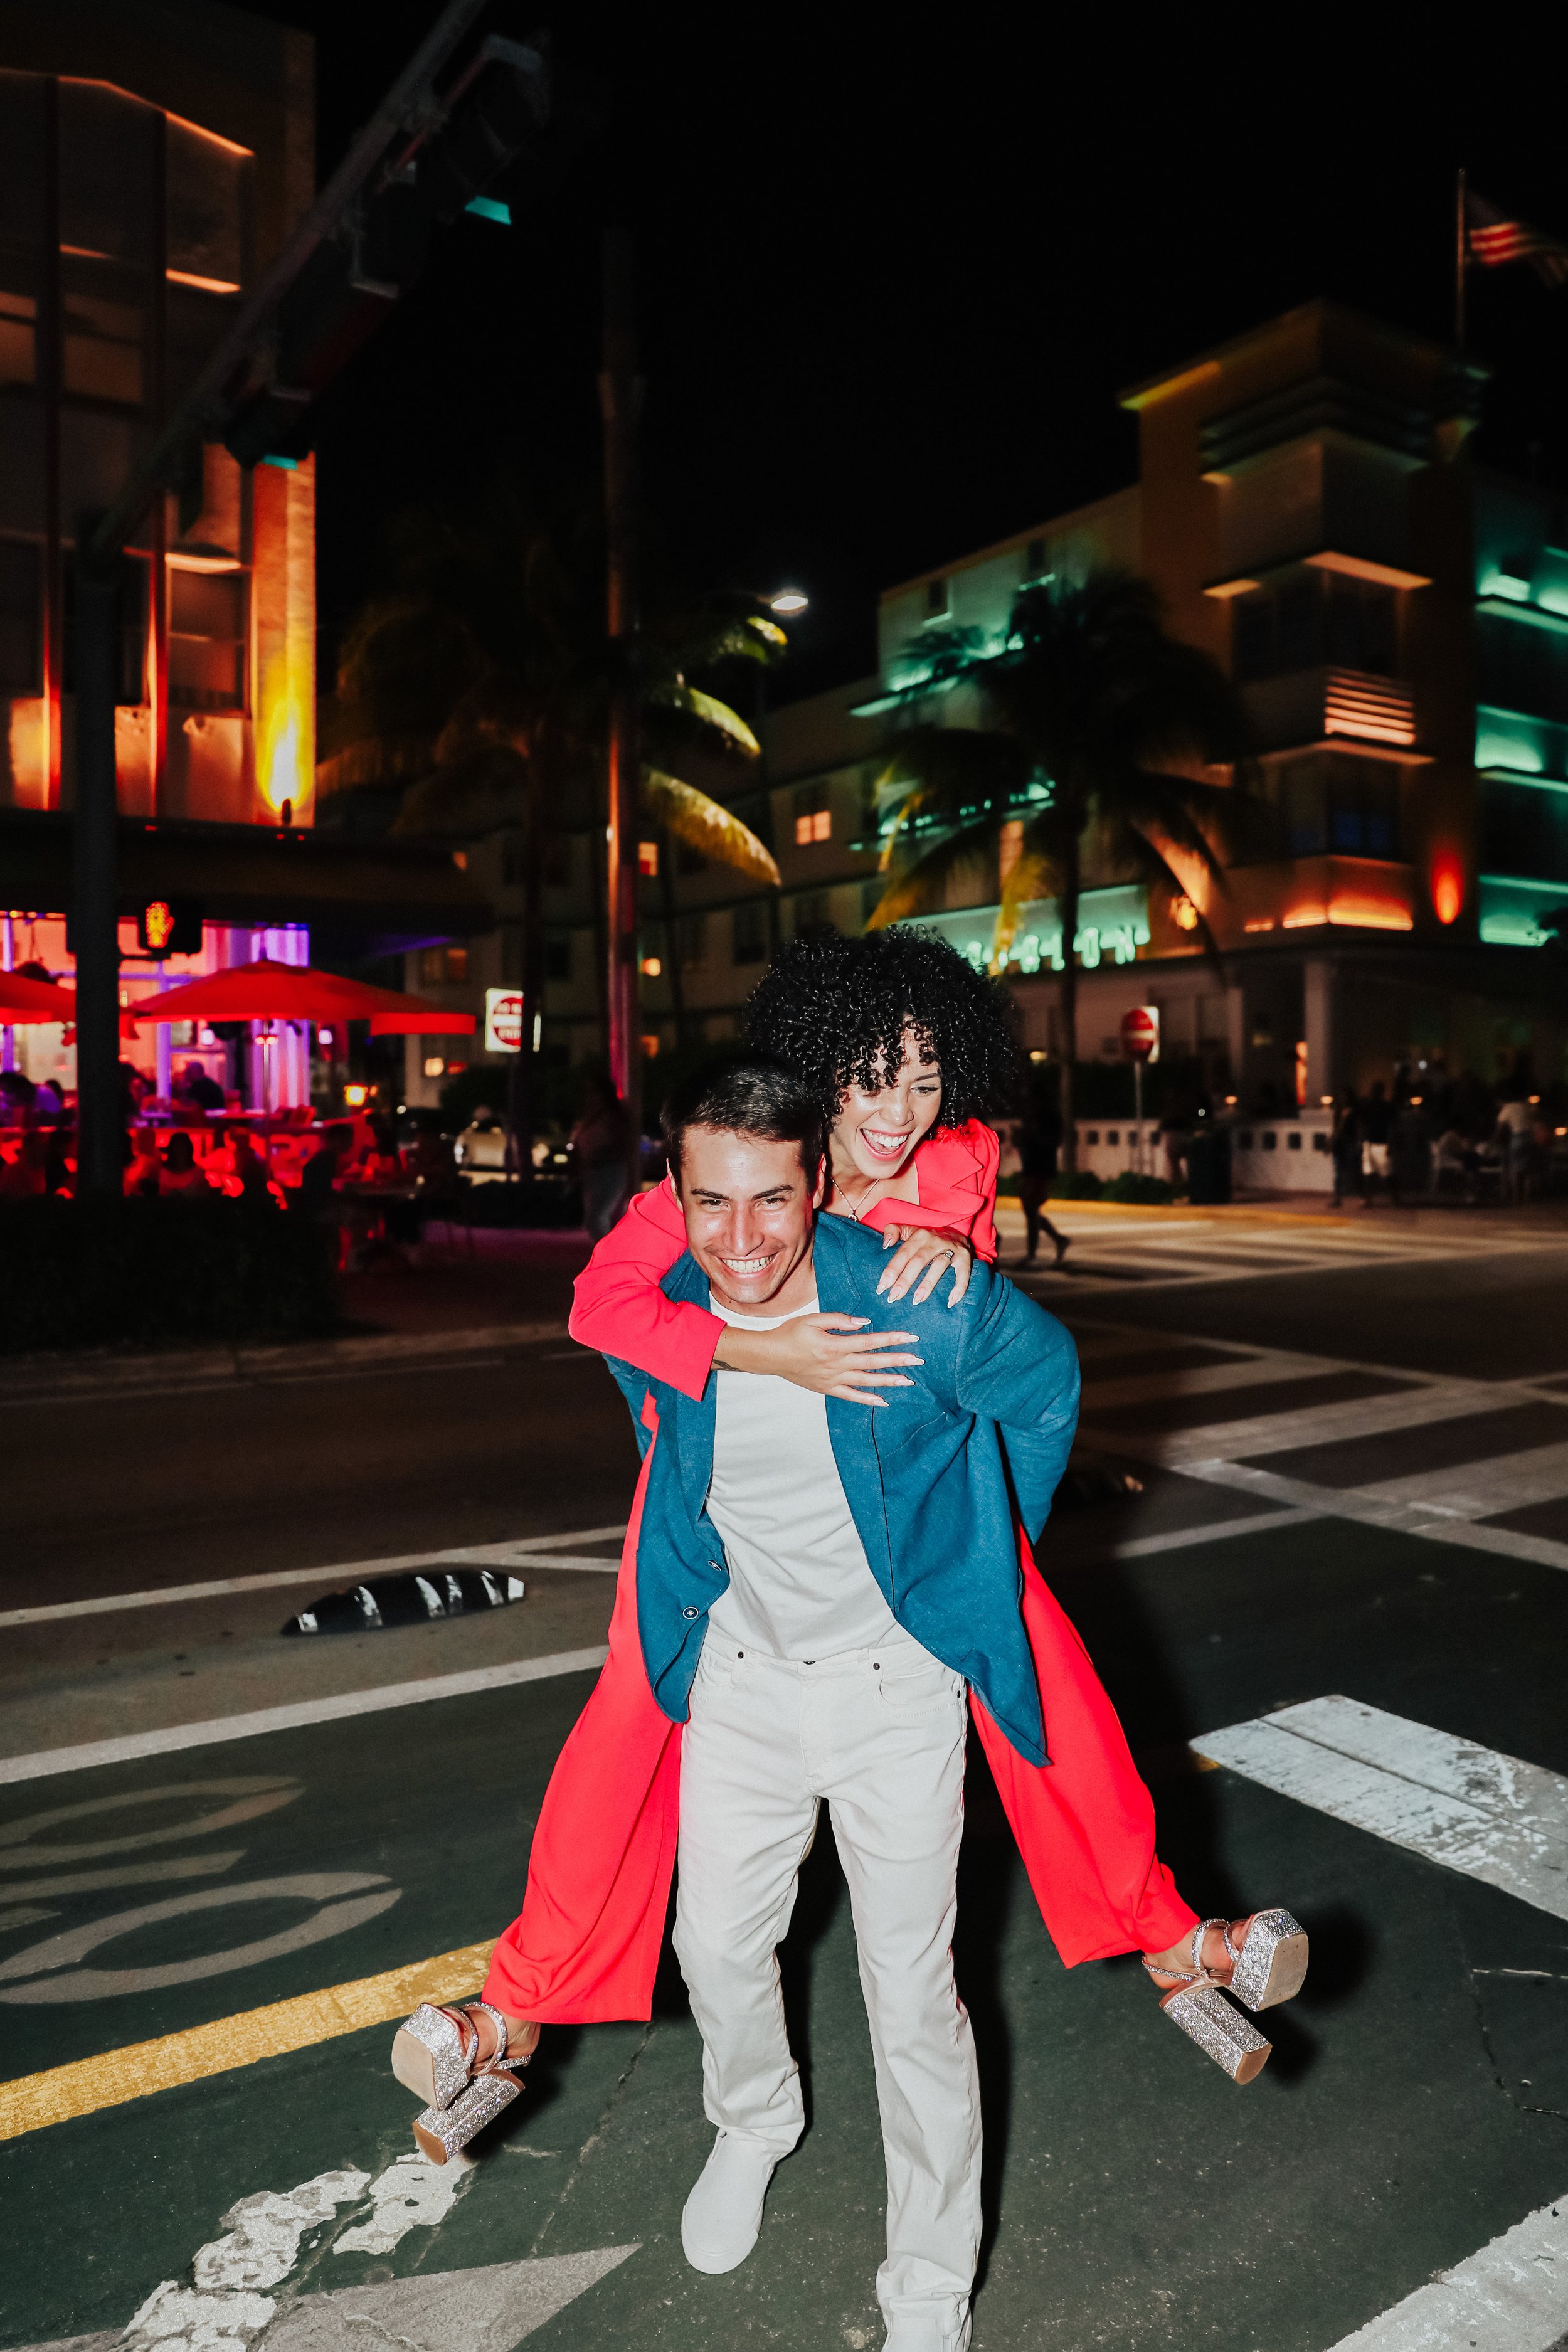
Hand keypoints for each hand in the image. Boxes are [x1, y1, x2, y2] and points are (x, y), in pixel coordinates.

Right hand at [713, 1313, 923, 1406]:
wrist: (769, 1356)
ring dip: (888, 1381)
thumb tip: (864, 1323)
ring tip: (908, 1381)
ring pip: (865, 1382)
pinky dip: (867, 1399)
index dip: (891, 1339)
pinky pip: (850, 1396)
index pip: (869, 1341)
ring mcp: (832, 1379)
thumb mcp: (812, 1319)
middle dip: (897, 1360)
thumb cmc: (790, 1333)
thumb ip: (839, 1319)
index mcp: (834, 1344)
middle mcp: (836, 1364)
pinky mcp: (826, 1388)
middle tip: (919, 1360)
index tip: (911, 1338)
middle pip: (872, 1362)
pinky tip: (883, 1401)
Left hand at [875, 1224, 972, 1305]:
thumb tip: (885, 1244)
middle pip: (918, 1261)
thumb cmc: (928, 1238)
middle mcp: (934, 1241)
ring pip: (939, 1266)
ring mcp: (951, 1249)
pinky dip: (959, 1287)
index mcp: (919, 1235)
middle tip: (894, 1297)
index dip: (892, 1270)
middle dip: (905, 1280)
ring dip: (928, 1283)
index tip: (882, 1286)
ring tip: (917, 1300)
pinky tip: (951, 1301)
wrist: (957, 1233)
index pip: (903, 1253)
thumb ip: (894, 1231)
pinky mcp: (965, 1258)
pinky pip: (963, 1273)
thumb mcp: (910, 1230)